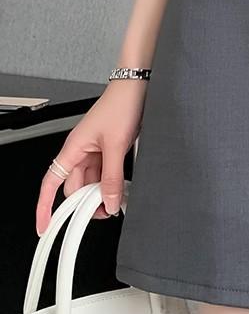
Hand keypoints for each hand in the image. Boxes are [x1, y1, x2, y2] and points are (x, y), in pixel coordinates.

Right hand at [34, 79, 147, 234]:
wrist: (138, 88)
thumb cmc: (121, 105)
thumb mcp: (116, 146)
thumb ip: (112, 177)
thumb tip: (108, 202)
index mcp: (73, 148)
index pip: (51, 183)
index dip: (44, 206)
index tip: (44, 225)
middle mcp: (80, 150)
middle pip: (74, 186)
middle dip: (86, 202)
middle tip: (106, 211)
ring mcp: (94, 150)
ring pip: (91, 181)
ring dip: (101, 193)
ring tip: (118, 200)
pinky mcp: (108, 149)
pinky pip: (104, 173)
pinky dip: (111, 183)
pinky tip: (122, 188)